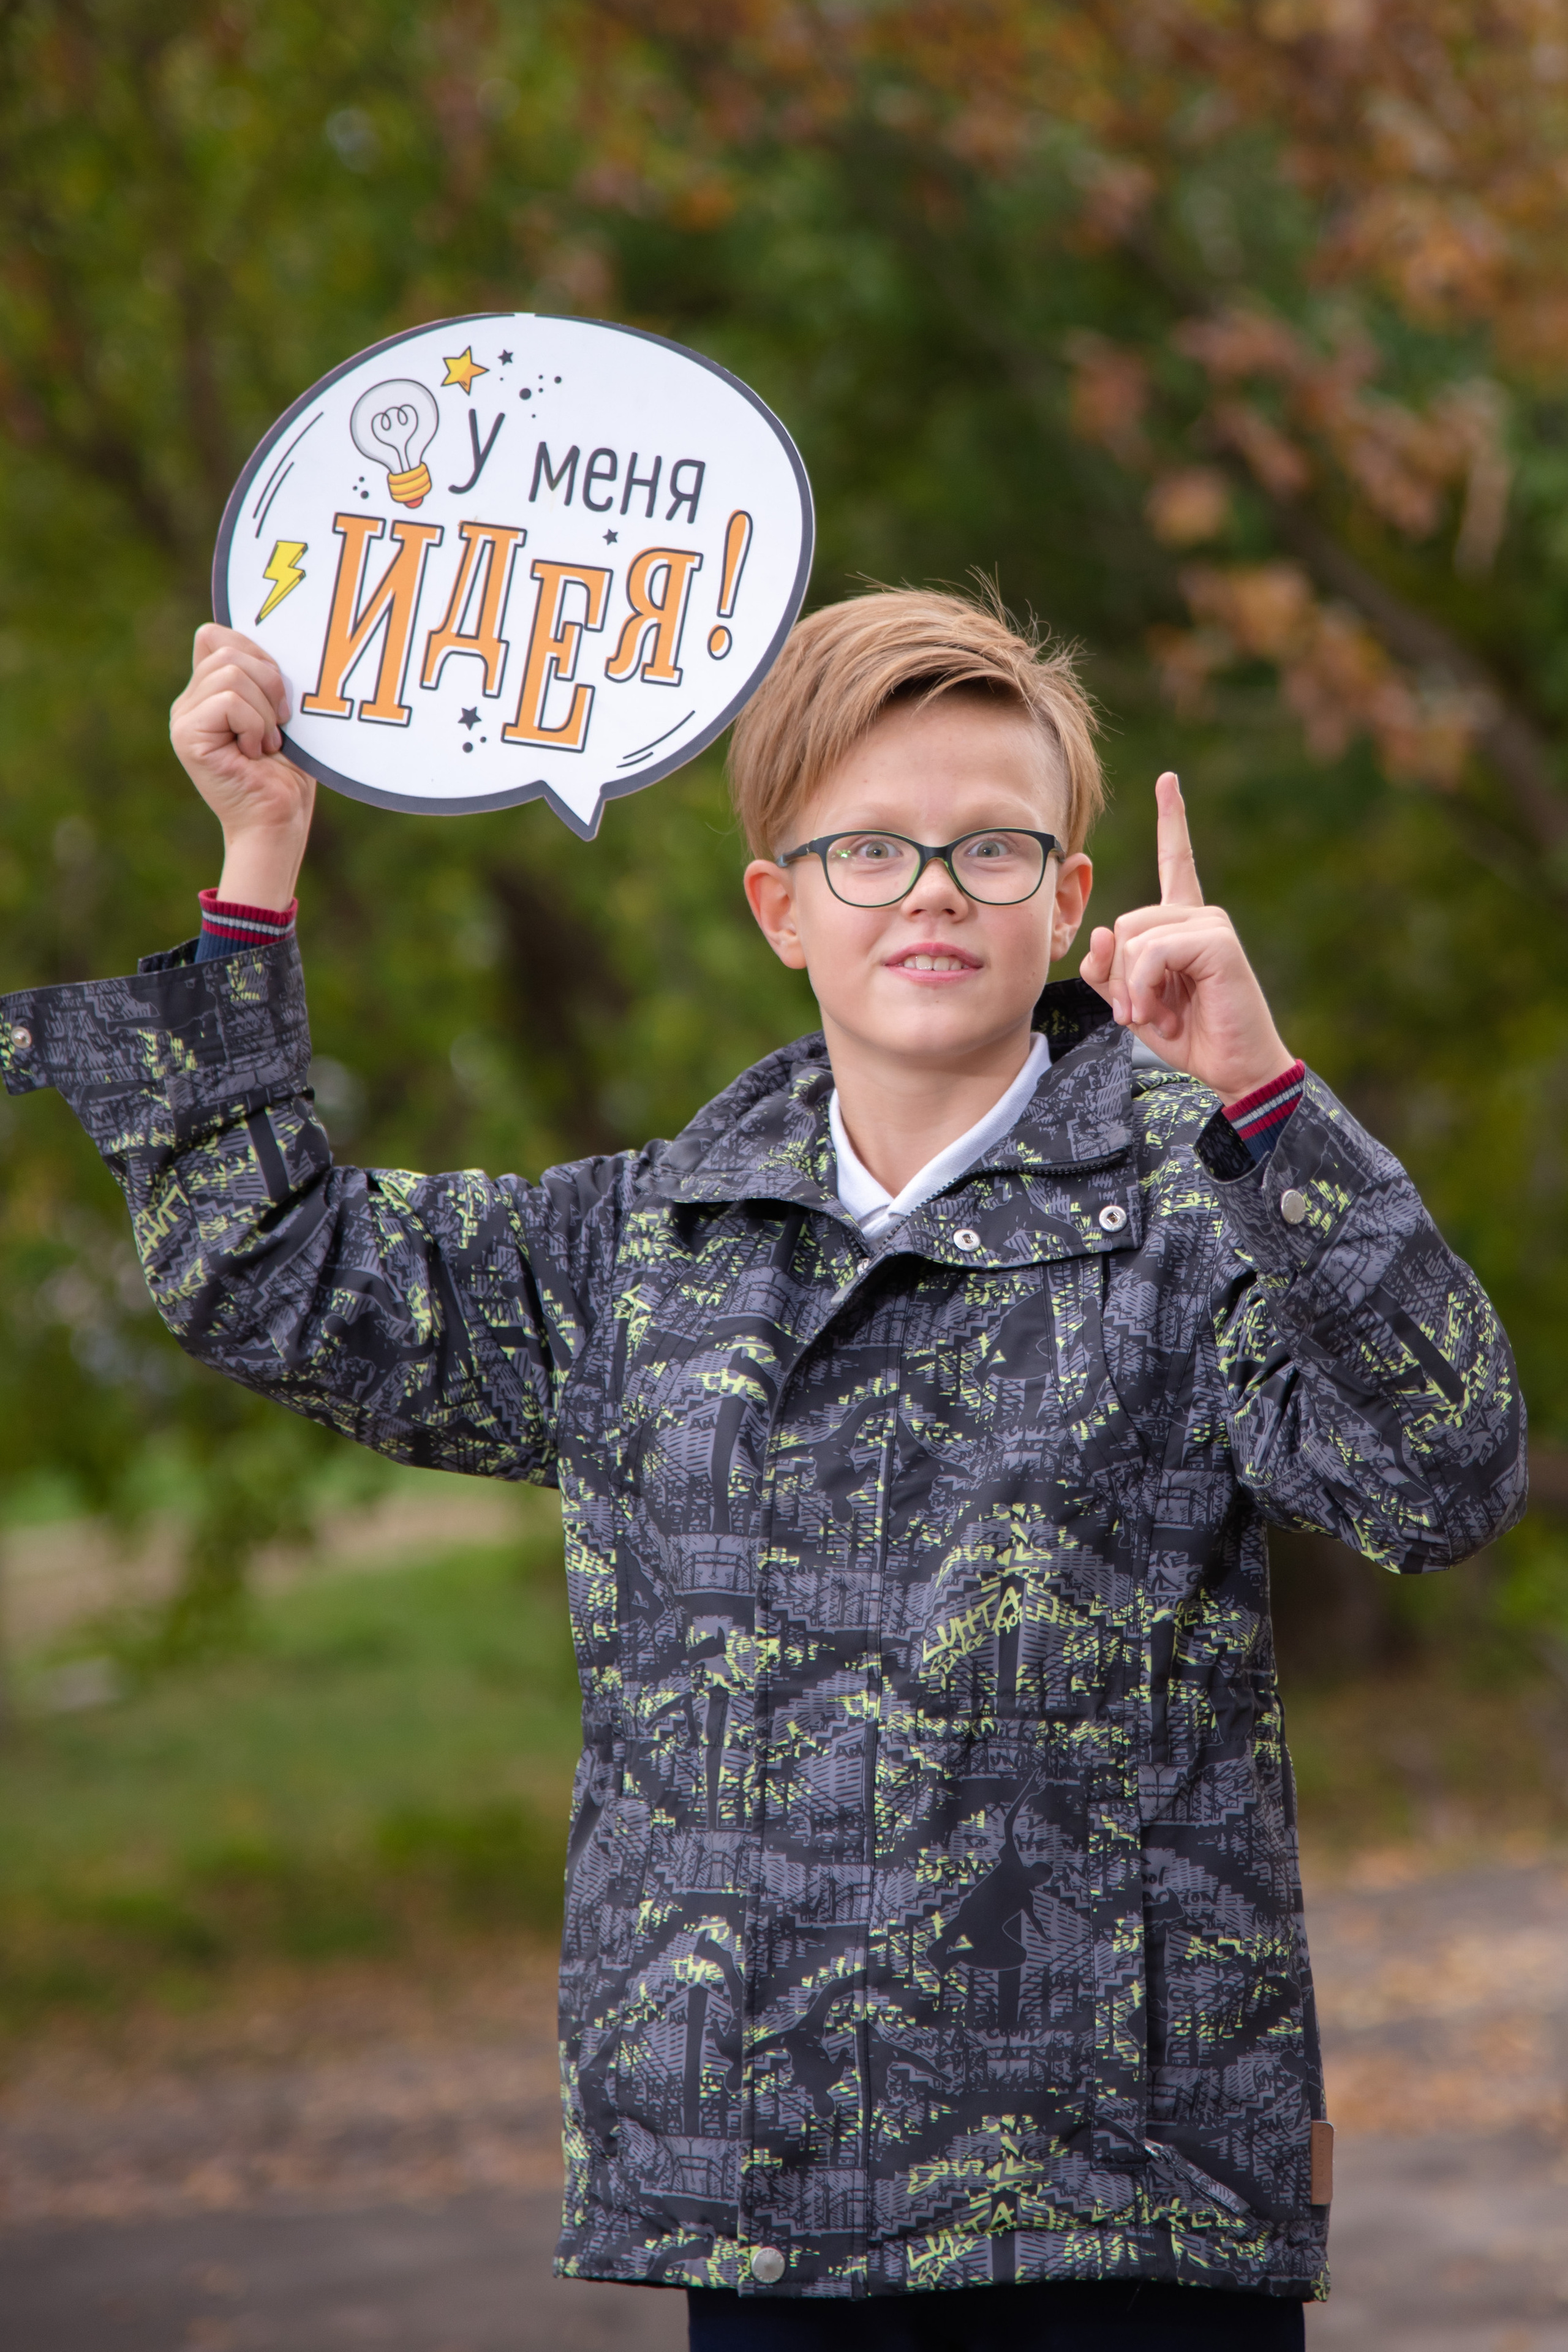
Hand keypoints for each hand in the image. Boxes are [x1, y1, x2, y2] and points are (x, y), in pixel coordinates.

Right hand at [170, 623, 314, 906]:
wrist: (279, 822)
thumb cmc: (286, 774)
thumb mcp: (280, 713)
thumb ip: (262, 676)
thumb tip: (263, 634)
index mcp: (207, 692)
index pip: (217, 636)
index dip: (255, 653)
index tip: (278, 696)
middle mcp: (189, 702)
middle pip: (228, 650)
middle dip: (270, 684)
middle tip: (279, 728)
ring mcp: (183, 719)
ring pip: (231, 673)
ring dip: (265, 711)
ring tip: (265, 744)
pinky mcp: (187, 736)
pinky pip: (230, 701)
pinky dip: (255, 725)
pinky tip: (255, 753)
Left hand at [1079, 772, 1292, 1100]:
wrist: (1234, 1068)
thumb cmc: (1189, 1034)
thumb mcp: (1132, 1001)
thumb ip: (1108, 968)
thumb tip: (1101, 934)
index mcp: (1183, 923)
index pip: (1177, 860)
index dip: (1173, 819)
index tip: (1169, 779)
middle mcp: (1200, 915)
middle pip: (1123, 922)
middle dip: (1119, 976)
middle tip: (1144, 1012)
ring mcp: (1211, 924)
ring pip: (1134, 939)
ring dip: (1132, 989)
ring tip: (1159, 1017)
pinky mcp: (1217, 940)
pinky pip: (1152, 952)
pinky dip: (1144, 988)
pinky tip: (1161, 1012)